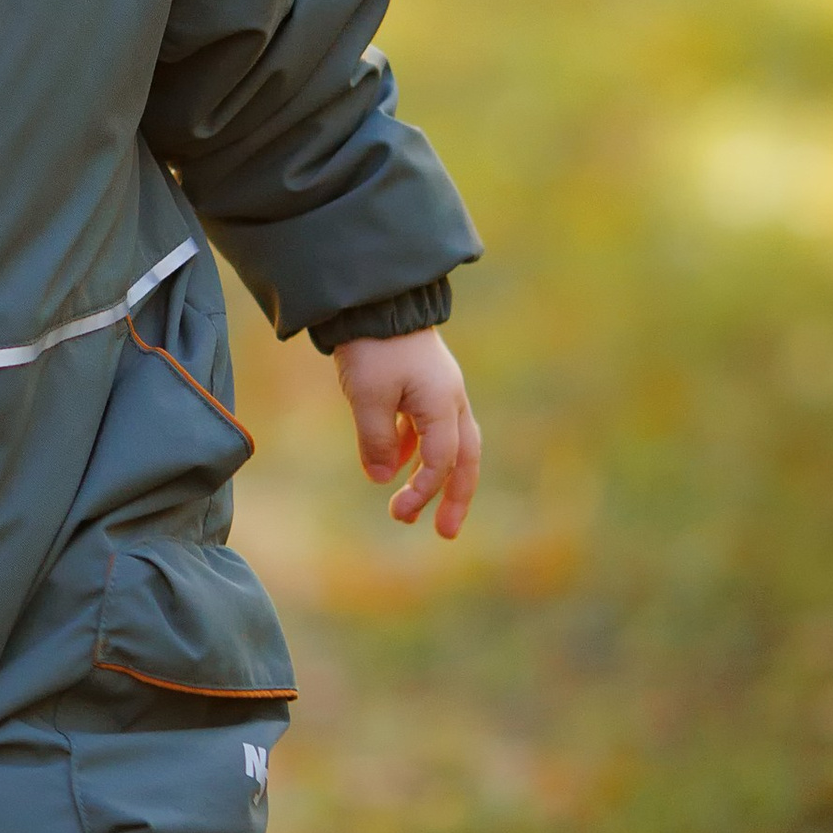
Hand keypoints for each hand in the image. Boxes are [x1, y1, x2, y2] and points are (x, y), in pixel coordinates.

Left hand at [332, 327, 480, 538]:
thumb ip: (377, 440)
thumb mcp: (368, 396)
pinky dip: (416, 450)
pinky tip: (395, 464)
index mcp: (442, 404)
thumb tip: (383, 479)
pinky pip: (428, 427)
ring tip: (412, 508)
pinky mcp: (423, 384)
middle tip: (446, 533)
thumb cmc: (373, 346)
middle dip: (456, 497)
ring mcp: (439, 391)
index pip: (441, 461)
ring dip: (434, 477)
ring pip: (449, 444)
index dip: (424, 490)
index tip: (400, 510)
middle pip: (464, 458)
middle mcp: (450, 399)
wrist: (375, 299)